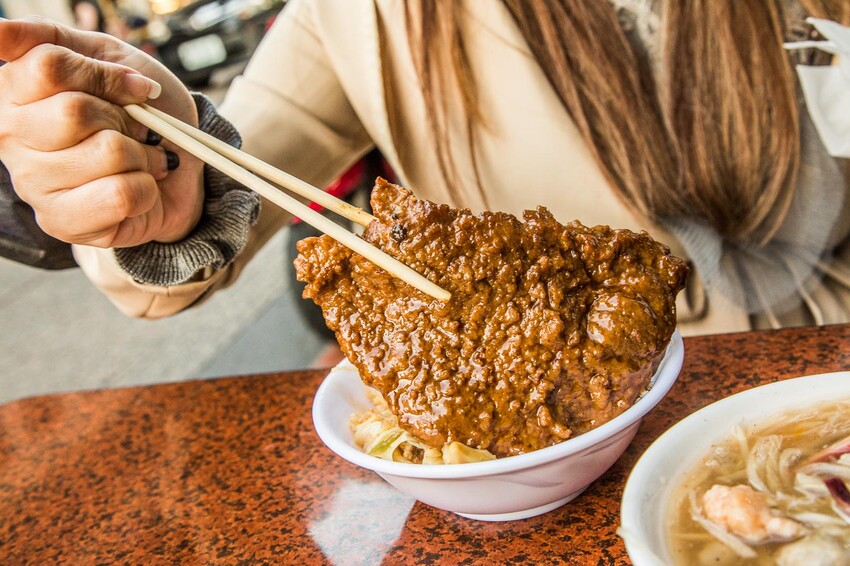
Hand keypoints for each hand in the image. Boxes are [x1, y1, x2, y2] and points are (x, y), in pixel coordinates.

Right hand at [0, 17, 204, 247]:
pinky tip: (141, 188)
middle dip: (127, 118)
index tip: (135, 87)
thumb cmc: (140, 110)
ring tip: (141, 159)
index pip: (49, 66)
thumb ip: (53, 39)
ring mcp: (34, 185)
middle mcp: (12, 138)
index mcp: (14, 92)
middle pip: (75, 111)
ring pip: (107, 153)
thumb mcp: (107, 57)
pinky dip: (147, 188)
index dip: (107, 75)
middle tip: (137, 129)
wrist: (181, 165)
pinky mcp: (63, 223)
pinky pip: (121, 195)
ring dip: (144, 155)